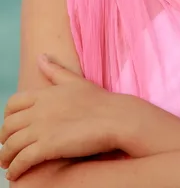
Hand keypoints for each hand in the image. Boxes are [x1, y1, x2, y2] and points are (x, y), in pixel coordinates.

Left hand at [0, 55, 119, 180]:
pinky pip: (21, 160)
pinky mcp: (48, 146)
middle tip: (8, 148)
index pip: (12, 104)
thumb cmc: (99, 100)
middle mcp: (39, 110)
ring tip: (7, 165)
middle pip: (8, 126)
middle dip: (4, 139)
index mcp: (44, 94)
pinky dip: (14, 168)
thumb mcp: (75, 81)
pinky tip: (15, 173)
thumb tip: (40, 57)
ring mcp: (42, 128)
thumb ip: (54, 70)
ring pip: (10, 145)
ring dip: (5, 157)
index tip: (13, 127)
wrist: (116, 118)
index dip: (8, 117)